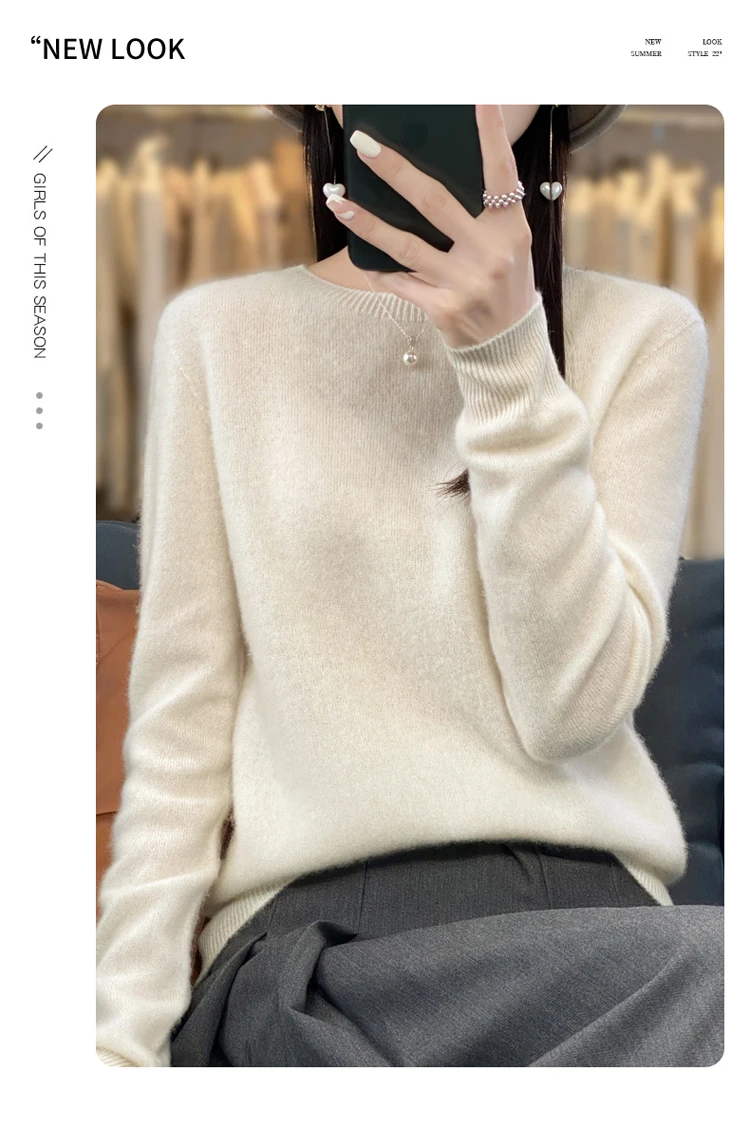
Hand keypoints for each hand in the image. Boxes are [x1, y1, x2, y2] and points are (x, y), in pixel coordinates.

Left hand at [327, 105, 537, 348]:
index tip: (479, 99)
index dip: (492, 136)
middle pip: (435, 202)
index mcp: (511, 229)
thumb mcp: (508, 246)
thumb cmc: (503, 284)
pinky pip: (400, 283)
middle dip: (395, 170)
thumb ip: (482, 214)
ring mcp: (464, 284)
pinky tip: (360, 258)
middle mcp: (489, 253)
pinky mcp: (443, 310)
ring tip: (338, 201)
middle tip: (363, 144)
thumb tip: (429, 179)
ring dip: (367, 222)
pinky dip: (378, 269)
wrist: (508, 345)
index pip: (501, 174)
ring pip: (406, 245)